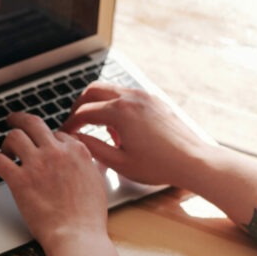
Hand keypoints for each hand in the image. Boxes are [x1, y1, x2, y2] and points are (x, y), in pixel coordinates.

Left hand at [0, 112, 108, 252]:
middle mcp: (56, 152)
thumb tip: (96, 163)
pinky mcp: (19, 180)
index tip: (43, 145)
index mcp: (76, 151)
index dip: (48, 139)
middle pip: (34, 124)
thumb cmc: (88, 217)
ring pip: (15, 137)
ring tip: (5, 148)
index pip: (58, 133)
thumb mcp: (98, 184)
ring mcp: (37, 164)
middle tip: (14, 120)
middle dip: (21, 119)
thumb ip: (93, 168)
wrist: (76, 235)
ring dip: (7, 140)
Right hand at [61, 82, 210, 188]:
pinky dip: (116, 105)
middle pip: (93, 91)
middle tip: (74, 122)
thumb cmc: (159, 165)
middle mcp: (131, 98)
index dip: (70, 123)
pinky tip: (120, 128)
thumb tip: (76, 139)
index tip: (64, 133)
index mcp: (119, 112)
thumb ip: (93, 148)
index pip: (84, 112)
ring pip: (110, 90)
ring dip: (98, 104)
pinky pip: (127, 95)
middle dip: (79, 106)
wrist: (192, 161)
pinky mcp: (154, 100)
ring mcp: (144, 96)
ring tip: (99, 128)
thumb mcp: (119, 162)